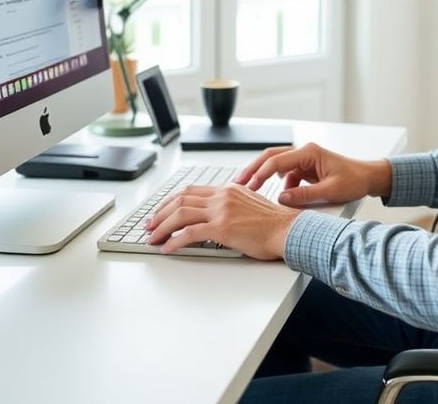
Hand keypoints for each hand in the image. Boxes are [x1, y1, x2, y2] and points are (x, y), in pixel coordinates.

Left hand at [145, 183, 299, 259]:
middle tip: (149, 225)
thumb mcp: (250, 205)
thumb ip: (231, 205)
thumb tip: (215, 216)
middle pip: (181, 200)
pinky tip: (167, 248)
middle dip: (160, 213)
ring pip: (180, 214)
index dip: (172, 201)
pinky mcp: (222, 228)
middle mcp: (222, 196)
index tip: (161, 211)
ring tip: (152, 237)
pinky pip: (189, 233)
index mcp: (228, 189)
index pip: (191, 190)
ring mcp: (221, 211)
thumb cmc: (274, 224)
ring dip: (162, 226)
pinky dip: (174, 241)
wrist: (287, 230)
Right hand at [235, 142, 391, 207]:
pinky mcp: (306, 169)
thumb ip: (305, 195)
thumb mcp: (330, 191)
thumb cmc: (355, 180)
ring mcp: (304, 160)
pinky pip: (286, 174)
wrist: (369, 178)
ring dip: (263, 176)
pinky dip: (279, 184)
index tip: (249, 186)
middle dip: (253, 169)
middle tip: (238, 183)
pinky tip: (278, 197)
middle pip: (270, 157)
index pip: (277, 160)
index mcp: (309, 152)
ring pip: (276, 165)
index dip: (260, 173)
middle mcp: (304, 153)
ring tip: (251, 191)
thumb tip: (281, 198)